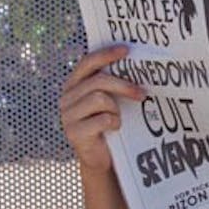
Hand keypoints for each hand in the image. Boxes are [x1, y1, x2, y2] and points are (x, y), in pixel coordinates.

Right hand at [59, 44, 143, 171]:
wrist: (100, 158)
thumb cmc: (107, 124)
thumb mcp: (108, 101)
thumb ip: (112, 84)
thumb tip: (137, 65)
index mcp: (74, 85)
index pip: (87, 62)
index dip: (106, 54)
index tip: (127, 50)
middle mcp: (66, 97)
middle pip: (98, 81)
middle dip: (123, 85)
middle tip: (142, 93)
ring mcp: (67, 115)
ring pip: (99, 98)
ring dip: (115, 108)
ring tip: (118, 118)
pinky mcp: (74, 132)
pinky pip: (101, 119)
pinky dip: (113, 123)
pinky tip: (113, 129)